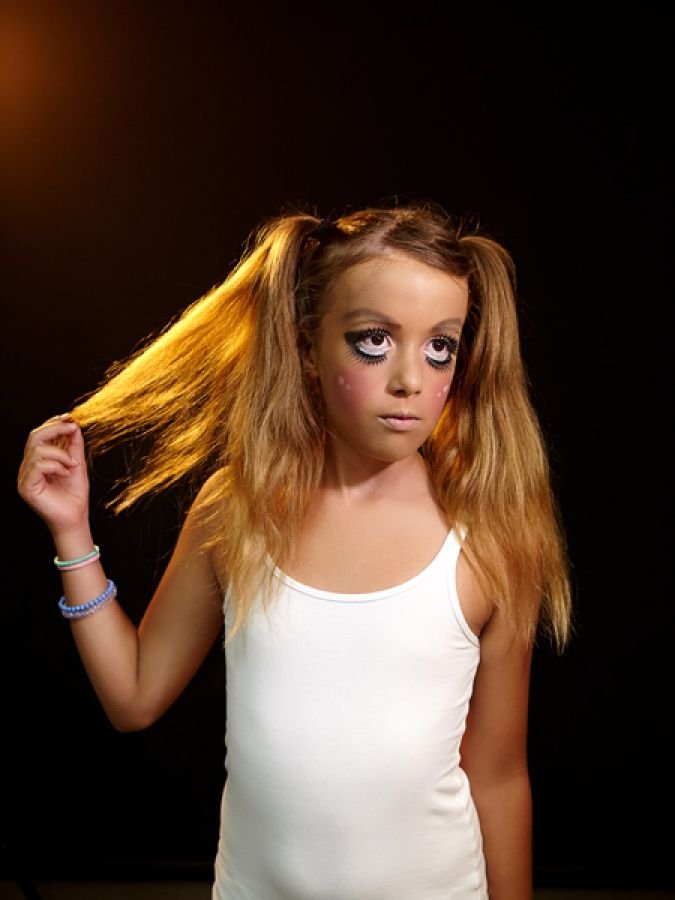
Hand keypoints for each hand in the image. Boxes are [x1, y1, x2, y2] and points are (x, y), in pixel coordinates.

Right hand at [17, 415, 90, 534]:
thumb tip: (74, 424)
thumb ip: (74, 445)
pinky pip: (38, 465)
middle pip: (34, 437)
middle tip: (73, 429)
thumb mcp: (77, 463)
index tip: (70, 418)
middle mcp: (28, 466)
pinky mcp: (26, 486)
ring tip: (72, 464)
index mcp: (38, 460)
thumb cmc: (75, 494)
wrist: (75, 518)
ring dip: (60, 453)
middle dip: (55, 429)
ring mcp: (25, 476)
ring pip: (37, 449)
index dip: (53, 423)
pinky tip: (65, 473)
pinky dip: (56, 465)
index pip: (39, 434)